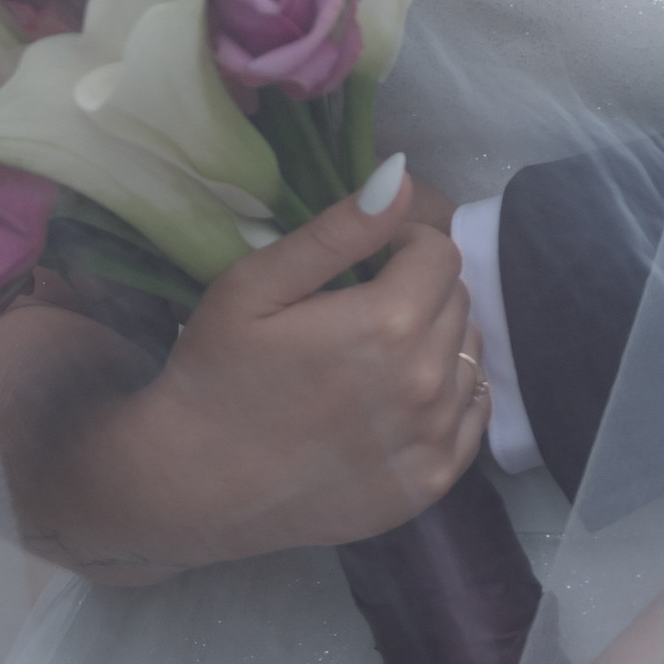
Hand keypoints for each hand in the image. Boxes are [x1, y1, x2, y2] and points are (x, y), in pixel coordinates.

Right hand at [113, 176, 490, 563]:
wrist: (191, 486)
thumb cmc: (216, 375)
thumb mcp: (255, 286)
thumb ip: (336, 231)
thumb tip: (398, 177)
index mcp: (389, 324)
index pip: (441, 253)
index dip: (404, 245)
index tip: (368, 262)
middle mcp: (426, 382)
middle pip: (458, 302)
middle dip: (420, 290)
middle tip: (362, 308)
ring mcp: (433, 438)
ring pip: (468, 355)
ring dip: (436, 343)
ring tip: (375, 356)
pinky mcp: (431, 484)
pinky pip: (472, 415)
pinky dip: (448, 396)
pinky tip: (397, 399)